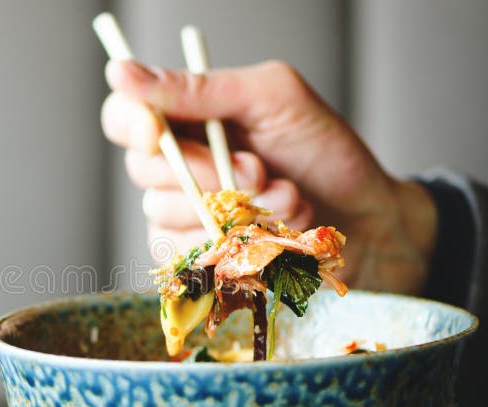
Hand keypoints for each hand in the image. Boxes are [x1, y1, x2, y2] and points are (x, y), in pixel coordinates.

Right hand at [101, 59, 437, 293]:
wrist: (366, 222)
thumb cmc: (325, 152)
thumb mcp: (273, 99)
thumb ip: (201, 88)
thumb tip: (121, 72)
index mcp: (190, 118)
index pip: (124, 117)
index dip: (132, 125)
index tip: (157, 134)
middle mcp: (180, 164)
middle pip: (141, 169)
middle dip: (207, 171)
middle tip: (260, 169)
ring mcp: (185, 211)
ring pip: (163, 212)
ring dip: (233, 209)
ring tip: (284, 199)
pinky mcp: (196, 253)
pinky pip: (183, 251)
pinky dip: (233, 242)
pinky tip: (271, 232)